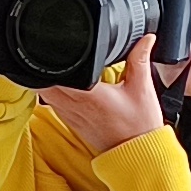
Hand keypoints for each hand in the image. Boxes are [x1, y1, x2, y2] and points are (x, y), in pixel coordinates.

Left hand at [37, 36, 166, 155]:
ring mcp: (70, 115)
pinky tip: (60, 85)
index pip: (57, 75)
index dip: (49, 60)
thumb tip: (146, 38)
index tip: (50, 48)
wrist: (136, 153)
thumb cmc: (139, 125)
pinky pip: (53, 104)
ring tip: (51, 65)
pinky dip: (52, 93)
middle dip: (43, 68)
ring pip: (45, 94)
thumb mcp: (142, 87)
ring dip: (45, 80)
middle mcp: (75, 105)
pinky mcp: (71, 122)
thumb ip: (139, 58)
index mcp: (89, 94)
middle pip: (43, 84)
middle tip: (48, 53)